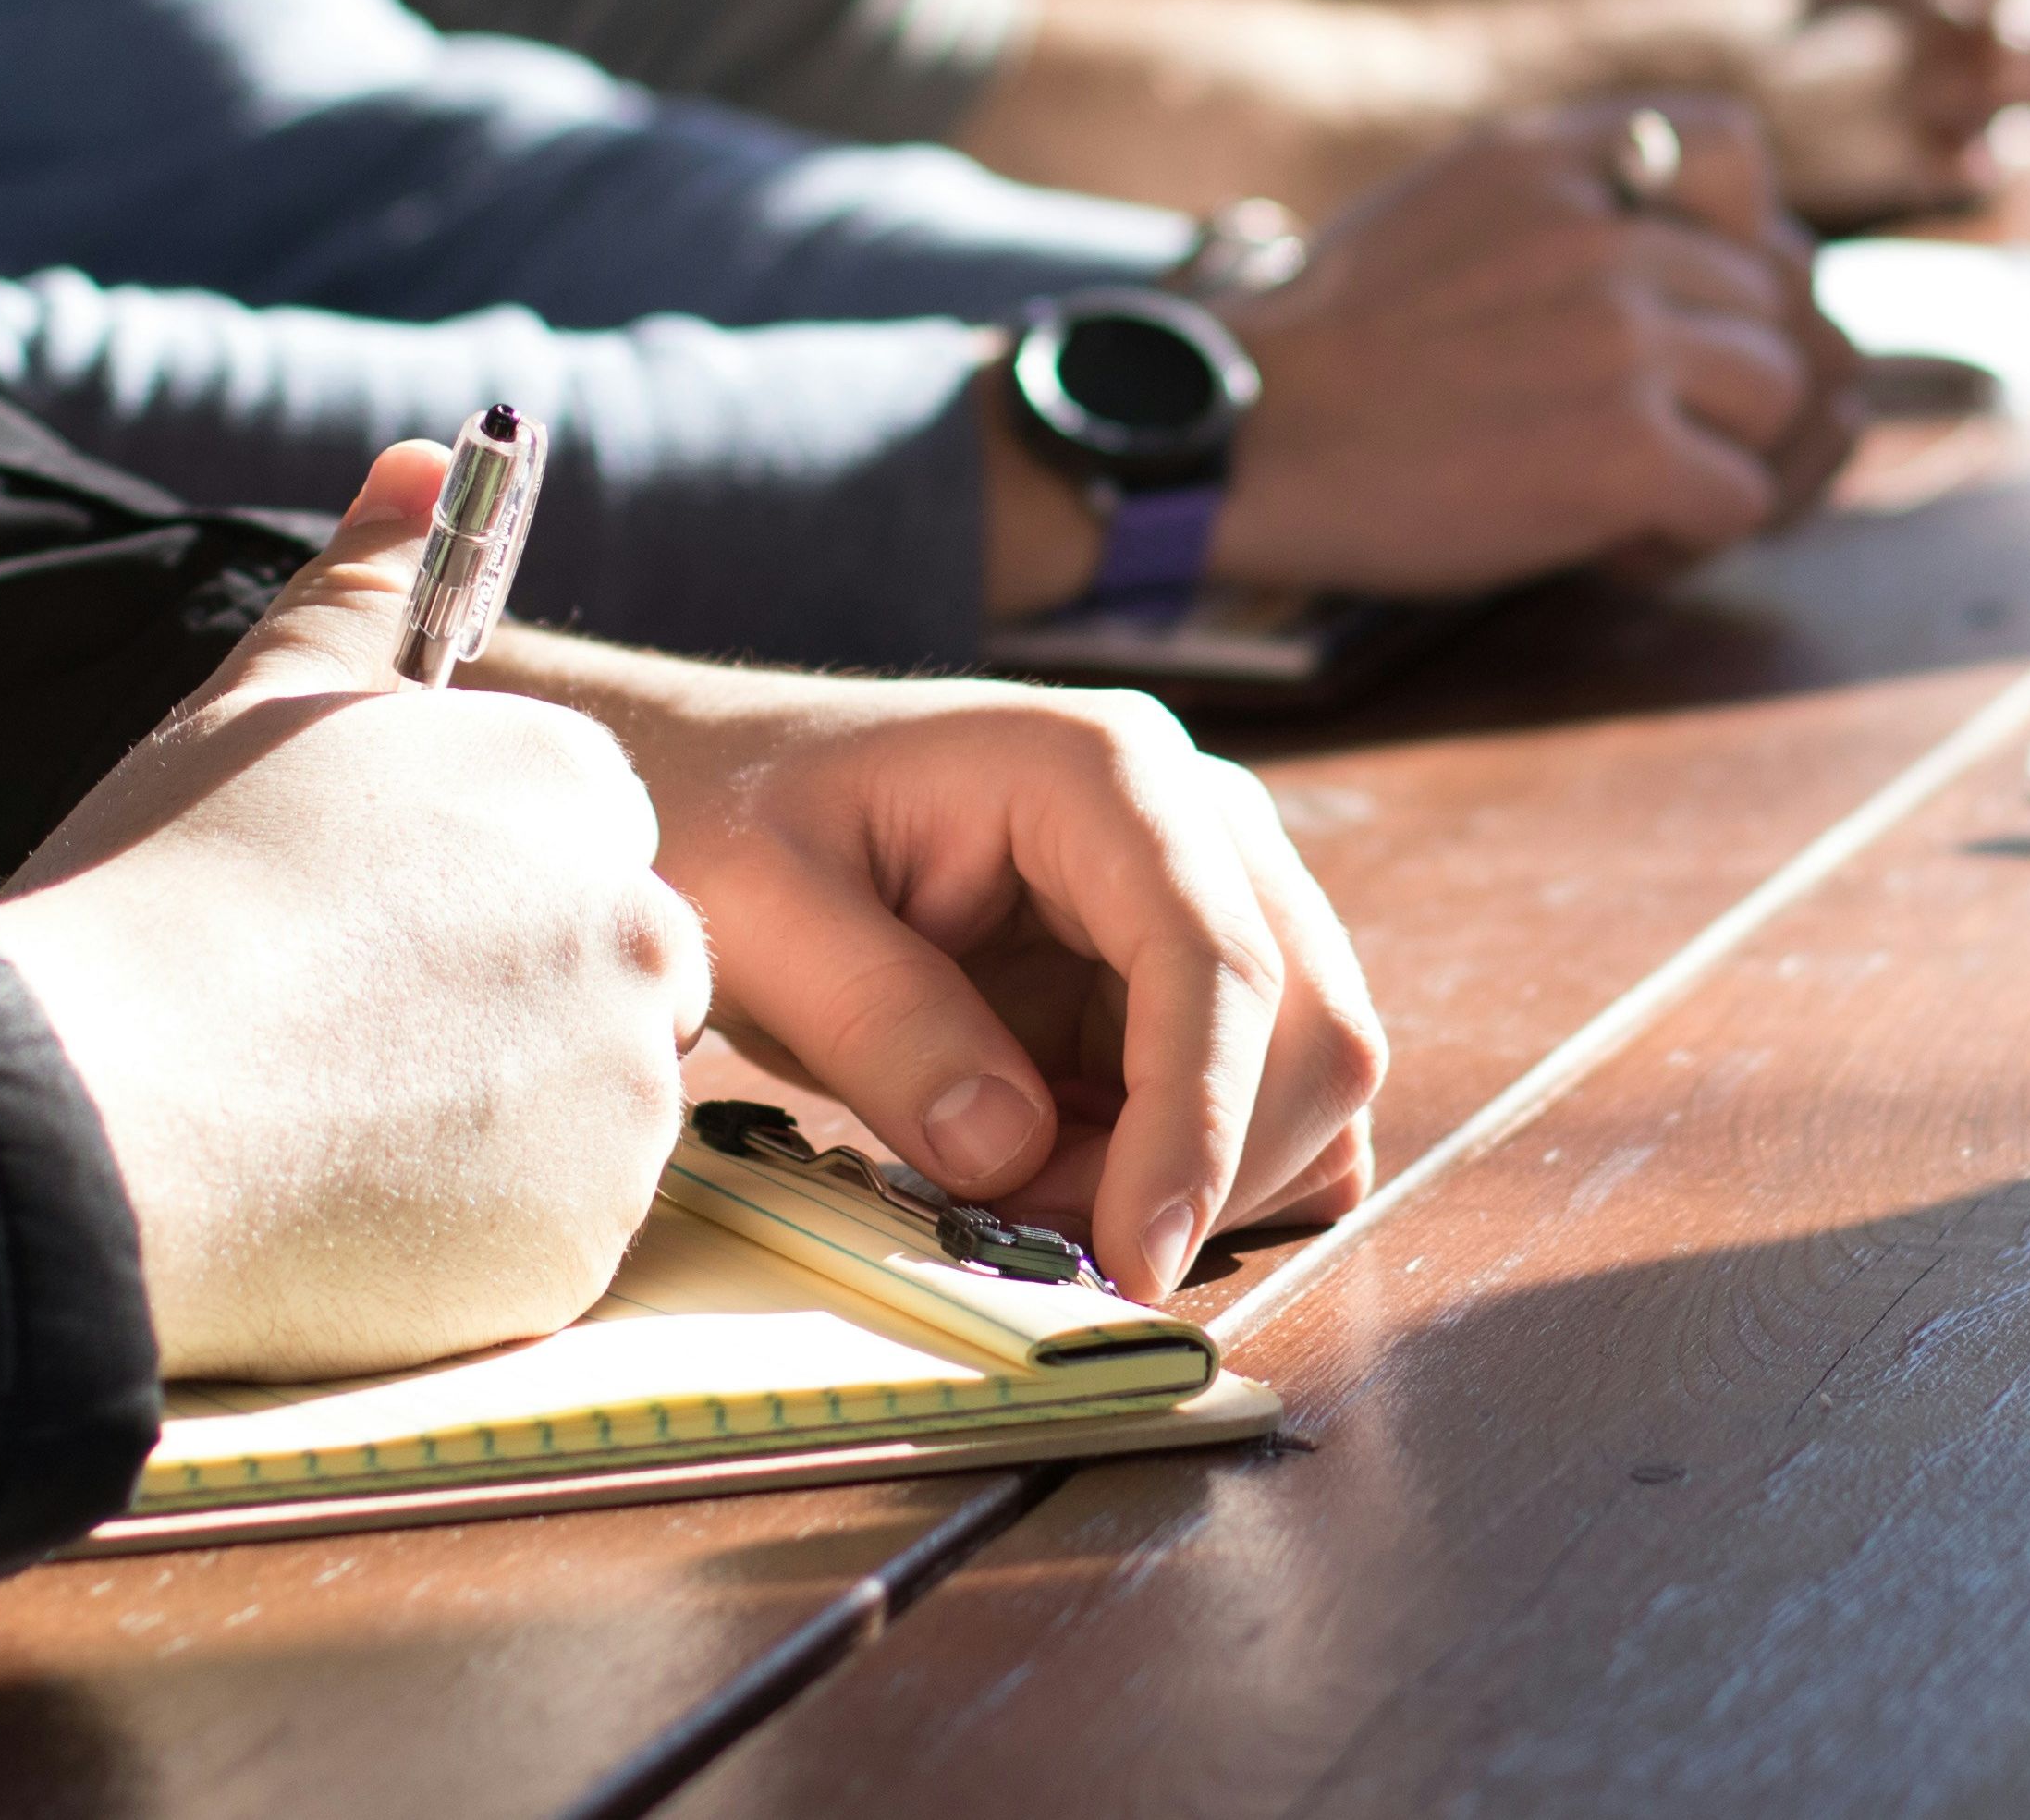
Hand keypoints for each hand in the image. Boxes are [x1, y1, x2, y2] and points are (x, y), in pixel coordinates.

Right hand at [0, 445, 706, 1379]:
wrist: (93, 1111)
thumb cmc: (160, 893)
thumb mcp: (259, 704)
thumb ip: (364, 585)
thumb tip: (422, 459)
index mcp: (569, 787)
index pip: (582, 840)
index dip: (469, 895)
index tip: (365, 935)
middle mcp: (636, 926)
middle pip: (611, 972)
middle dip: (506, 1006)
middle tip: (343, 1037)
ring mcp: (625, 1091)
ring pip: (588, 1105)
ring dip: (492, 1118)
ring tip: (325, 1117)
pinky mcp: (592, 1235)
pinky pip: (555, 1229)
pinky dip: (472, 1228)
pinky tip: (343, 1203)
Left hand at [497, 653, 1388, 1301]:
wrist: (720, 785)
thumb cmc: (731, 819)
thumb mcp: (759, 912)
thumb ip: (883, 1023)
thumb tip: (1009, 1151)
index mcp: (1102, 770)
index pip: (1215, 958)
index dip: (1197, 1122)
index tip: (1135, 1258)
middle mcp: (1195, 818)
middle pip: (1309, 1023)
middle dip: (1202, 1167)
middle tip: (1034, 1235)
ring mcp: (1209, 893)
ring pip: (1308, 1076)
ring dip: (1195, 1179)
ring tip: (1020, 1191)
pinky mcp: (1189, 975)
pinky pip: (1264, 1101)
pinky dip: (1197, 1175)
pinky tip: (1073, 1180)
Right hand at [1207, 97, 1858, 592]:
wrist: (1235, 439)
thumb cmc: (1335, 347)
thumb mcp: (1449, 203)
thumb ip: (1573, 201)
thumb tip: (1717, 253)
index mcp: (1555, 155)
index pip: (1737, 151)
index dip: (1733, 233)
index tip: (1672, 297)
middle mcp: (1606, 232)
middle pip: (1774, 297)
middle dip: (1729, 375)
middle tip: (1641, 431)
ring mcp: (1623, 339)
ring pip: (1780, 398)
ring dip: (1723, 457)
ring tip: (1624, 489)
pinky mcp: (1625, 451)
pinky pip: (1740, 500)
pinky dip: (1686, 537)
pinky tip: (1605, 541)